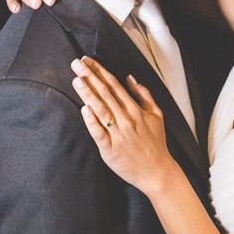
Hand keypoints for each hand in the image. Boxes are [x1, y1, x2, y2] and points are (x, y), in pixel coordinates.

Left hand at [72, 57, 176, 192]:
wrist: (157, 171)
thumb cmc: (155, 144)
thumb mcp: (157, 115)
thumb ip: (144, 95)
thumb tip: (131, 78)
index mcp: (135, 110)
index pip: (114, 85)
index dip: (99, 71)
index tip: (87, 61)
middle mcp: (126, 119)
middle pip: (105, 93)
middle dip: (89, 77)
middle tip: (76, 64)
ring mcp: (119, 134)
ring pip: (101, 109)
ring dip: (88, 93)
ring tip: (77, 80)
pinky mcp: (110, 149)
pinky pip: (99, 133)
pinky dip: (92, 121)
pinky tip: (84, 109)